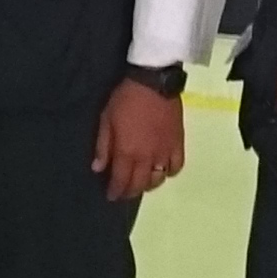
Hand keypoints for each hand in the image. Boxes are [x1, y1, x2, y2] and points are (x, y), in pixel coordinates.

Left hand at [91, 78, 186, 200]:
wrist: (154, 81)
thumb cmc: (126, 98)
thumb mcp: (106, 119)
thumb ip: (103, 146)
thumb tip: (98, 168)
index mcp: (127, 152)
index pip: (121, 181)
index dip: (115, 191)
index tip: (111, 196)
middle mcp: (147, 157)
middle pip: (140, 184)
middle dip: (130, 192)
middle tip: (124, 192)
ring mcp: (165, 152)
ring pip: (158, 179)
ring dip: (148, 185)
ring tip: (142, 182)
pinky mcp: (178, 143)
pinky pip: (176, 166)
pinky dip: (169, 172)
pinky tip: (163, 169)